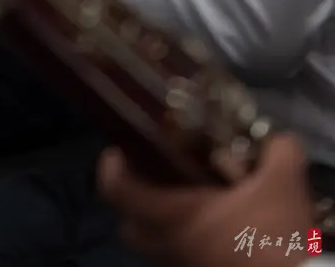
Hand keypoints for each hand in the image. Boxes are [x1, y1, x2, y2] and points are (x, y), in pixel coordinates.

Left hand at [98, 134, 315, 266]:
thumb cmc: (274, 236)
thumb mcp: (283, 182)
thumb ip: (278, 150)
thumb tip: (277, 138)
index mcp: (176, 216)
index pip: (118, 193)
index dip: (110, 169)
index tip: (117, 150)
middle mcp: (172, 246)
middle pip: (129, 229)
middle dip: (131, 202)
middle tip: (150, 176)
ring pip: (156, 247)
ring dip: (163, 223)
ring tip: (190, 198)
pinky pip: (183, 259)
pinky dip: (190, 240)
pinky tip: (219, 225)